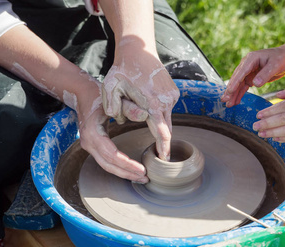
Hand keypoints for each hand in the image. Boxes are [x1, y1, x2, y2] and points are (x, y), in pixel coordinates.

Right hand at [76, 79, 148, 182]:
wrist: (83, 94)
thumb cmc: (100, 95)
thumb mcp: (115, 99)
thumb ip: (129, 108)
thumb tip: (144, 115)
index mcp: (92, 132)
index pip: (112, 155)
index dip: (128, 164)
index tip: (143, 169)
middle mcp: (88, 142)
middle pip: (108, 165)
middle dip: (127, 173)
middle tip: (145, 179)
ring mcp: (88, 146)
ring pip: (106, 165)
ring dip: (123, 173)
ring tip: (141, 177)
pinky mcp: (92, 146)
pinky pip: (105, 161)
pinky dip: (118, 167)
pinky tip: (131, 170)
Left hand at [102, 46, 179, 160]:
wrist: (139, 49)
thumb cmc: (122, 69)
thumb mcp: (110, 87)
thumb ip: (112, 107)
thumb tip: (118, 121)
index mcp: (153, 103)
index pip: (162, 132)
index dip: (163, 147)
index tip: (164, 159)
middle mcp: (167, 100)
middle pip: (166, 128)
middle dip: (163, 141)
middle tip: (160, 155)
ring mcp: (172, 95)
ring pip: (167, 118)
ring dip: (159, 124)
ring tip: (148, 121)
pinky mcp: (173, 91)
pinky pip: (167, 108)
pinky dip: (160, 113)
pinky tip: (149, 104)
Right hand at [221, 46, 284, 106]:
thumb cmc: (282, 58)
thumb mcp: (275, 65)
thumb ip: (265, 74)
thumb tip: (255, 84)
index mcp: (252, 58)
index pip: (241, 72)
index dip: (235, 82)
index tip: (230, 91)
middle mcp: (247, 64)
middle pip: (237, 78)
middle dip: (230, 90)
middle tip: (224, 100)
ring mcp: (248, 71)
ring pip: (238, 84)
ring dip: (233, 94)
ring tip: (228, 104)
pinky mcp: (251, 77)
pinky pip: (243, 87)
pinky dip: (239, 94)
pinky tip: (235, 102)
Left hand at [253, 84, 284, 141]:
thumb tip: (276, 96)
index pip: (284, 107)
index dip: (269, 112)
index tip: (258, 115)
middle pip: (283, 120)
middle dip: (267, 124)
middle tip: (254, 127)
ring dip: (272, 133)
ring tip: (261, 134)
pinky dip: (284, 138)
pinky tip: (274, 137)